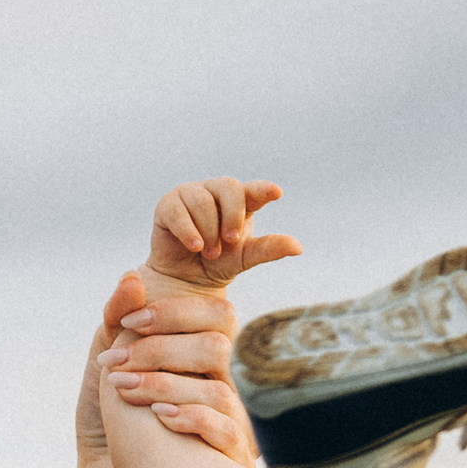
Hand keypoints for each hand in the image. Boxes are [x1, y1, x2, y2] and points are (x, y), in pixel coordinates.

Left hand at [73, 274, 254, 467]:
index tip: (128, 323)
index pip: (215, 314)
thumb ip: (118, 316)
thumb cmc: (111, 413)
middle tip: (116, 363)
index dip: (173, 312)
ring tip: (124, 390)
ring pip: (219, 389)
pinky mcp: (229, 457)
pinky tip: (158, 416)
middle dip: (162, 350)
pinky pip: (226, 431)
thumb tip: (133, 278)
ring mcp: (231, 420)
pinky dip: (190, 418)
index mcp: (204, 354)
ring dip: (166, 385)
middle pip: (219, 346)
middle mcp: (225, 382)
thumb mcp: (109, 360)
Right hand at [143, 177, 299, 295]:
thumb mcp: (245, 258)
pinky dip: (188, 230)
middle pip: (229, 187)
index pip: (253, 190)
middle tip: (231, 240)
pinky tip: (195, 246)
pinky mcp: (168, 205)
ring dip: (209, 230)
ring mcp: (190, 194)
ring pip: (203, 201)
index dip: (263, 189)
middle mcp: (215, 192)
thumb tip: (298, 247)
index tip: (276, 193)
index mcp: (239, 201)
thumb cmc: (218, 264)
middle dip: (232, 215)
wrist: (183, 280)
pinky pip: (178, 210)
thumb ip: (269, 249)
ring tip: (209, 252)